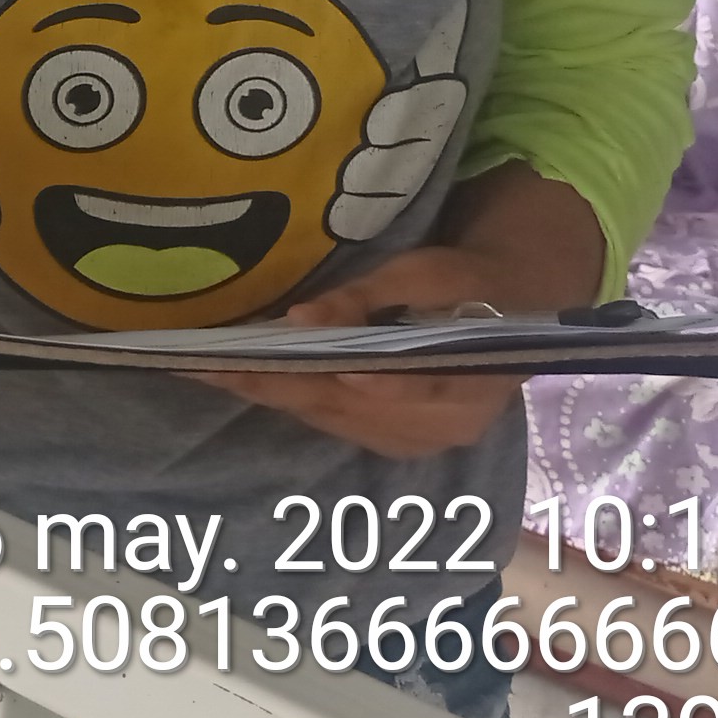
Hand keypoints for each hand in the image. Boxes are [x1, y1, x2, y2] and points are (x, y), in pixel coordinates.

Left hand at [200, 168, 603, 456]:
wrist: (510, 311)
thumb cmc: (467, 282)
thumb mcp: (426, 274)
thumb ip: (366, 298)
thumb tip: (302, 318)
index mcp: (469, 382)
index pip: (407, 389)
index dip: (357, 382)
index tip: (300, 368)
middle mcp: (445, 427)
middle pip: (349, 408)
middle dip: (275, 384)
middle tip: (206, 366)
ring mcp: (420, 441)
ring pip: (333, 420)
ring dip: (274, 394)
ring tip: (211, 371)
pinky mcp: (398, 442)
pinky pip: (336, 423)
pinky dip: (295, 399)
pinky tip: (252, 379)